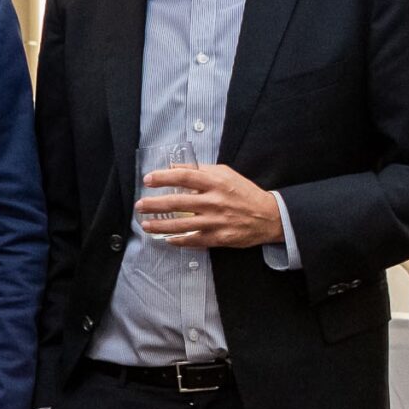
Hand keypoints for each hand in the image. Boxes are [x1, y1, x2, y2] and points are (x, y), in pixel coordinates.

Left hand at [138, 163, 282, 248]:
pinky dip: (177, 240)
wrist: (268, 216)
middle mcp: (213, 201)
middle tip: (139, 205)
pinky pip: (192, 240)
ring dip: (159, 225)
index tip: (148, 179)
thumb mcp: (226, 174)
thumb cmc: (244, 193)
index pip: (183, 176)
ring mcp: (215, 221)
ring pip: (180, 224)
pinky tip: (166, 239)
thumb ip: (201, 171)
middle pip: (176, 202)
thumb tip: (175, 168)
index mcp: (216, 182)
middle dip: (154, 204)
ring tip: (145, 224)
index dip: (163, 177)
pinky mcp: (218, 238)